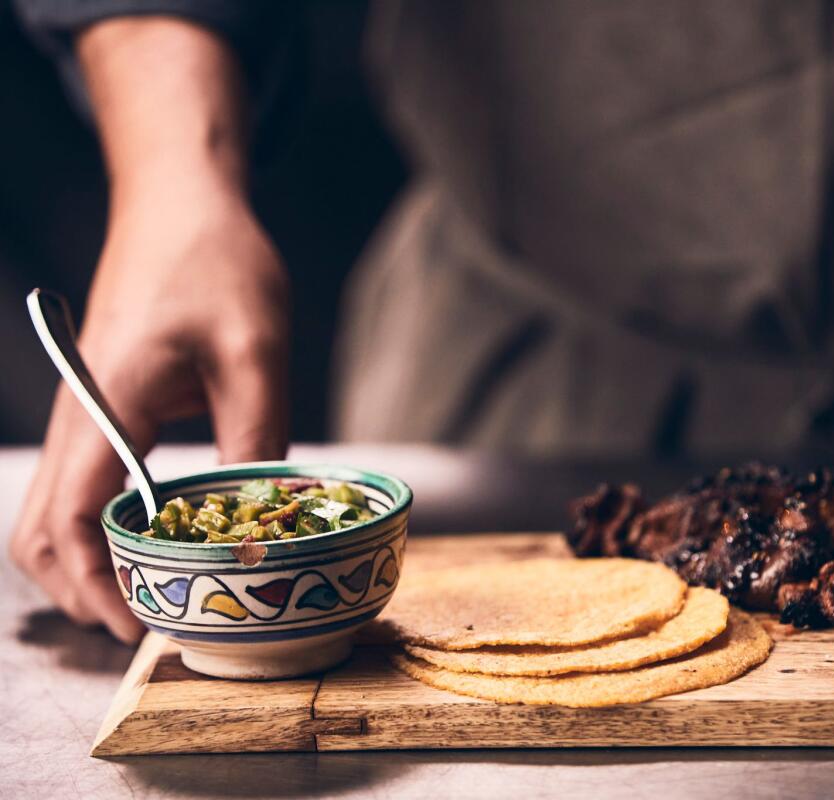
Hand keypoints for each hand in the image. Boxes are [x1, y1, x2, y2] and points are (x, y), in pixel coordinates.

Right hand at [9, 17, 287, 642]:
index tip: (141, 625)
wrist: (182, 204)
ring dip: (87, 564)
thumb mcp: (254, 351)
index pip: (70, 523)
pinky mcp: (102, 409)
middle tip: (150, 622)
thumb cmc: (215, 263)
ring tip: (150, 595)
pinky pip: (82, 487)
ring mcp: (83, 415)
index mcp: (104, 407)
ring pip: (52, 515)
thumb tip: (265, 515)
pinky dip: (100, 529)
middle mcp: (77, 419)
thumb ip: (256, 434)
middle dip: (84, 590)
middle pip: (40, 534)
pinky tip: (154, 542)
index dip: (97, 586)